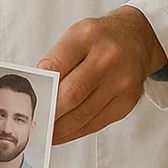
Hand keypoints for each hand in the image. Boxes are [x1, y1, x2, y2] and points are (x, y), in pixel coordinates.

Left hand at [36, 6, 167, 144]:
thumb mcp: (75, 34)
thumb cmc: (100, 38)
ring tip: (44, 131)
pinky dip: (74, 132)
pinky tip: (62, 132)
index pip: (56, 65)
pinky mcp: (125, 103)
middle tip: (34, 120)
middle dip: (49, 111)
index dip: (41, 87)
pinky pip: (95, 124)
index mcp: (88, 36)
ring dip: (59, 128)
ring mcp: (120, 83)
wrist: (137, 39)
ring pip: (82, 115)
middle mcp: (107, 58)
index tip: (30, 99)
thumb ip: (56, 59)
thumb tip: (38, 90)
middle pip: (70, 94)